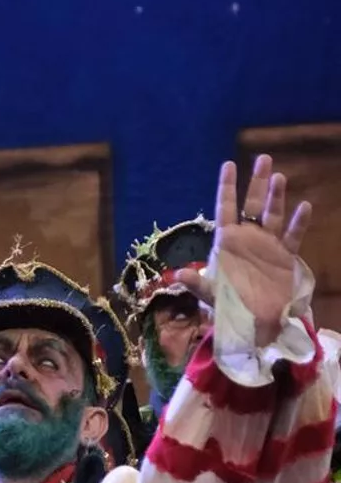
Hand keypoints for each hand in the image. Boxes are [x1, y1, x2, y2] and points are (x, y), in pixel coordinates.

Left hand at [177, 156, 312, 348]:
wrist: (252, 324)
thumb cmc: (227, 307)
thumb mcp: (210, 294)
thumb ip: (197, 282)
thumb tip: (179, 274)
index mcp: (227, 243)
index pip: (226, 209)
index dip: (227, 188)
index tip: (228, 165)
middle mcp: (248, 239)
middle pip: (252, 205)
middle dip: (256, 183)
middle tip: (262, 158)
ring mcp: (268, 246)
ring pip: (273, 216)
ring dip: (275, 198)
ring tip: (278, 176)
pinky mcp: (285, 258)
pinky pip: (293, 237)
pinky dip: (299, 223)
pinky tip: (304, 206)